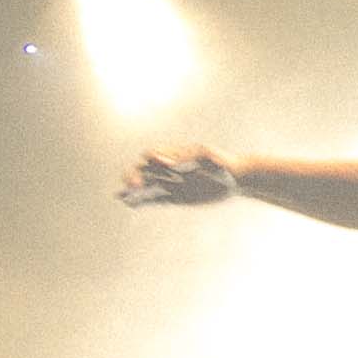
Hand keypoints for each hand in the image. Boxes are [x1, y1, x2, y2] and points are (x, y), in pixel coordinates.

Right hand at [121, 145, 240, 206]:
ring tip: (124, 195)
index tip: (164, 166)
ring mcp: (167, 183)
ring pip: (143, 184)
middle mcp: (165, 169)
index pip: (154, 154)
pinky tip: (131, 203)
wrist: (233, 180)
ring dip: (132, 189)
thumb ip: (200, 156)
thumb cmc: (224, 164)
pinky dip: (140, 200)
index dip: (154, 159)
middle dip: (134, 175)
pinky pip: (151, 198)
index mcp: (173, 155)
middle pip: (141, 169)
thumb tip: (181, 163)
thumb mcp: (214, 158)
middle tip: (135, 185)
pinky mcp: (171, 197)